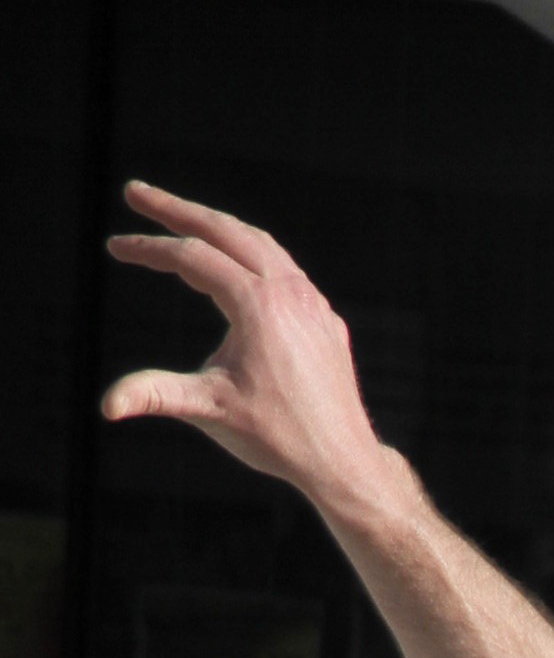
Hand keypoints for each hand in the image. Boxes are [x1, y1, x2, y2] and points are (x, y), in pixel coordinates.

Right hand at [99, 183, 400, 515]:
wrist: (343, 464)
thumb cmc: (277, 439)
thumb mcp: (210, 410)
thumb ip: (156, 394)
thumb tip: (106, 406)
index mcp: (258, 305)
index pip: (191, 257)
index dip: (148, 249)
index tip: (115, 247)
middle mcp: (289, 292)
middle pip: (224, 230)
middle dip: (175, 209)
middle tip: (136, 193)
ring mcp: (313, 302)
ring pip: (258, 243)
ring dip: (215, 226)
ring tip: (180, 218)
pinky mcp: (326, 318)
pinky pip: (284, 269)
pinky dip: (250, 253)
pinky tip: (234, 261)